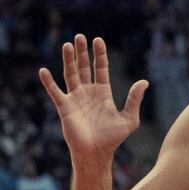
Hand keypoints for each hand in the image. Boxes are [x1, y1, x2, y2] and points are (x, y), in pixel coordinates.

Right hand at [39, 34, 147, 167]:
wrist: (97, 153)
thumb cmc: (113, 138)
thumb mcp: (129, 118)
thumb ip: (134, 100)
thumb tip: (144, 81)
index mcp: (103, 93)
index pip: (100, 69)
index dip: (99, 55)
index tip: (98, 40)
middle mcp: (88, 92)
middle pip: (84, 67)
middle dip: (82, 52)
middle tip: (80, 36)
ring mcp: (75, 98)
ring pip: (70, 74)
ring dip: (68, 60)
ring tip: (67, 45)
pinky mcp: (64, 107)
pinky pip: (55, 92)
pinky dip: (49, 82)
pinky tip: (44, 70)